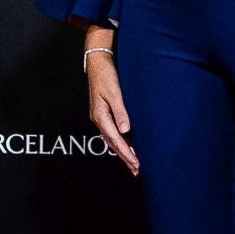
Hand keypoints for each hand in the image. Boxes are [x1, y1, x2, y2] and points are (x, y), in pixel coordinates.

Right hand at [86, 52, 138, 174]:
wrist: (97, 63)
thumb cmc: (106, 75)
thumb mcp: (114, 92)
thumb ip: (120, 111)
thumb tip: (125, 130)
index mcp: (100, 116)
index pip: (115, 139)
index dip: (126, 153)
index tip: (136, 163)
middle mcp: (99, 119)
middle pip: (113, 144)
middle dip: (125, 158)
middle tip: (137, 171)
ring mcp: (101, 117)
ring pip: (112, 140)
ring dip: (123, 152)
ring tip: (133, 164)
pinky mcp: (104, 113)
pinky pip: (112, 133)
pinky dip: (121, 143)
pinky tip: (128, 147)